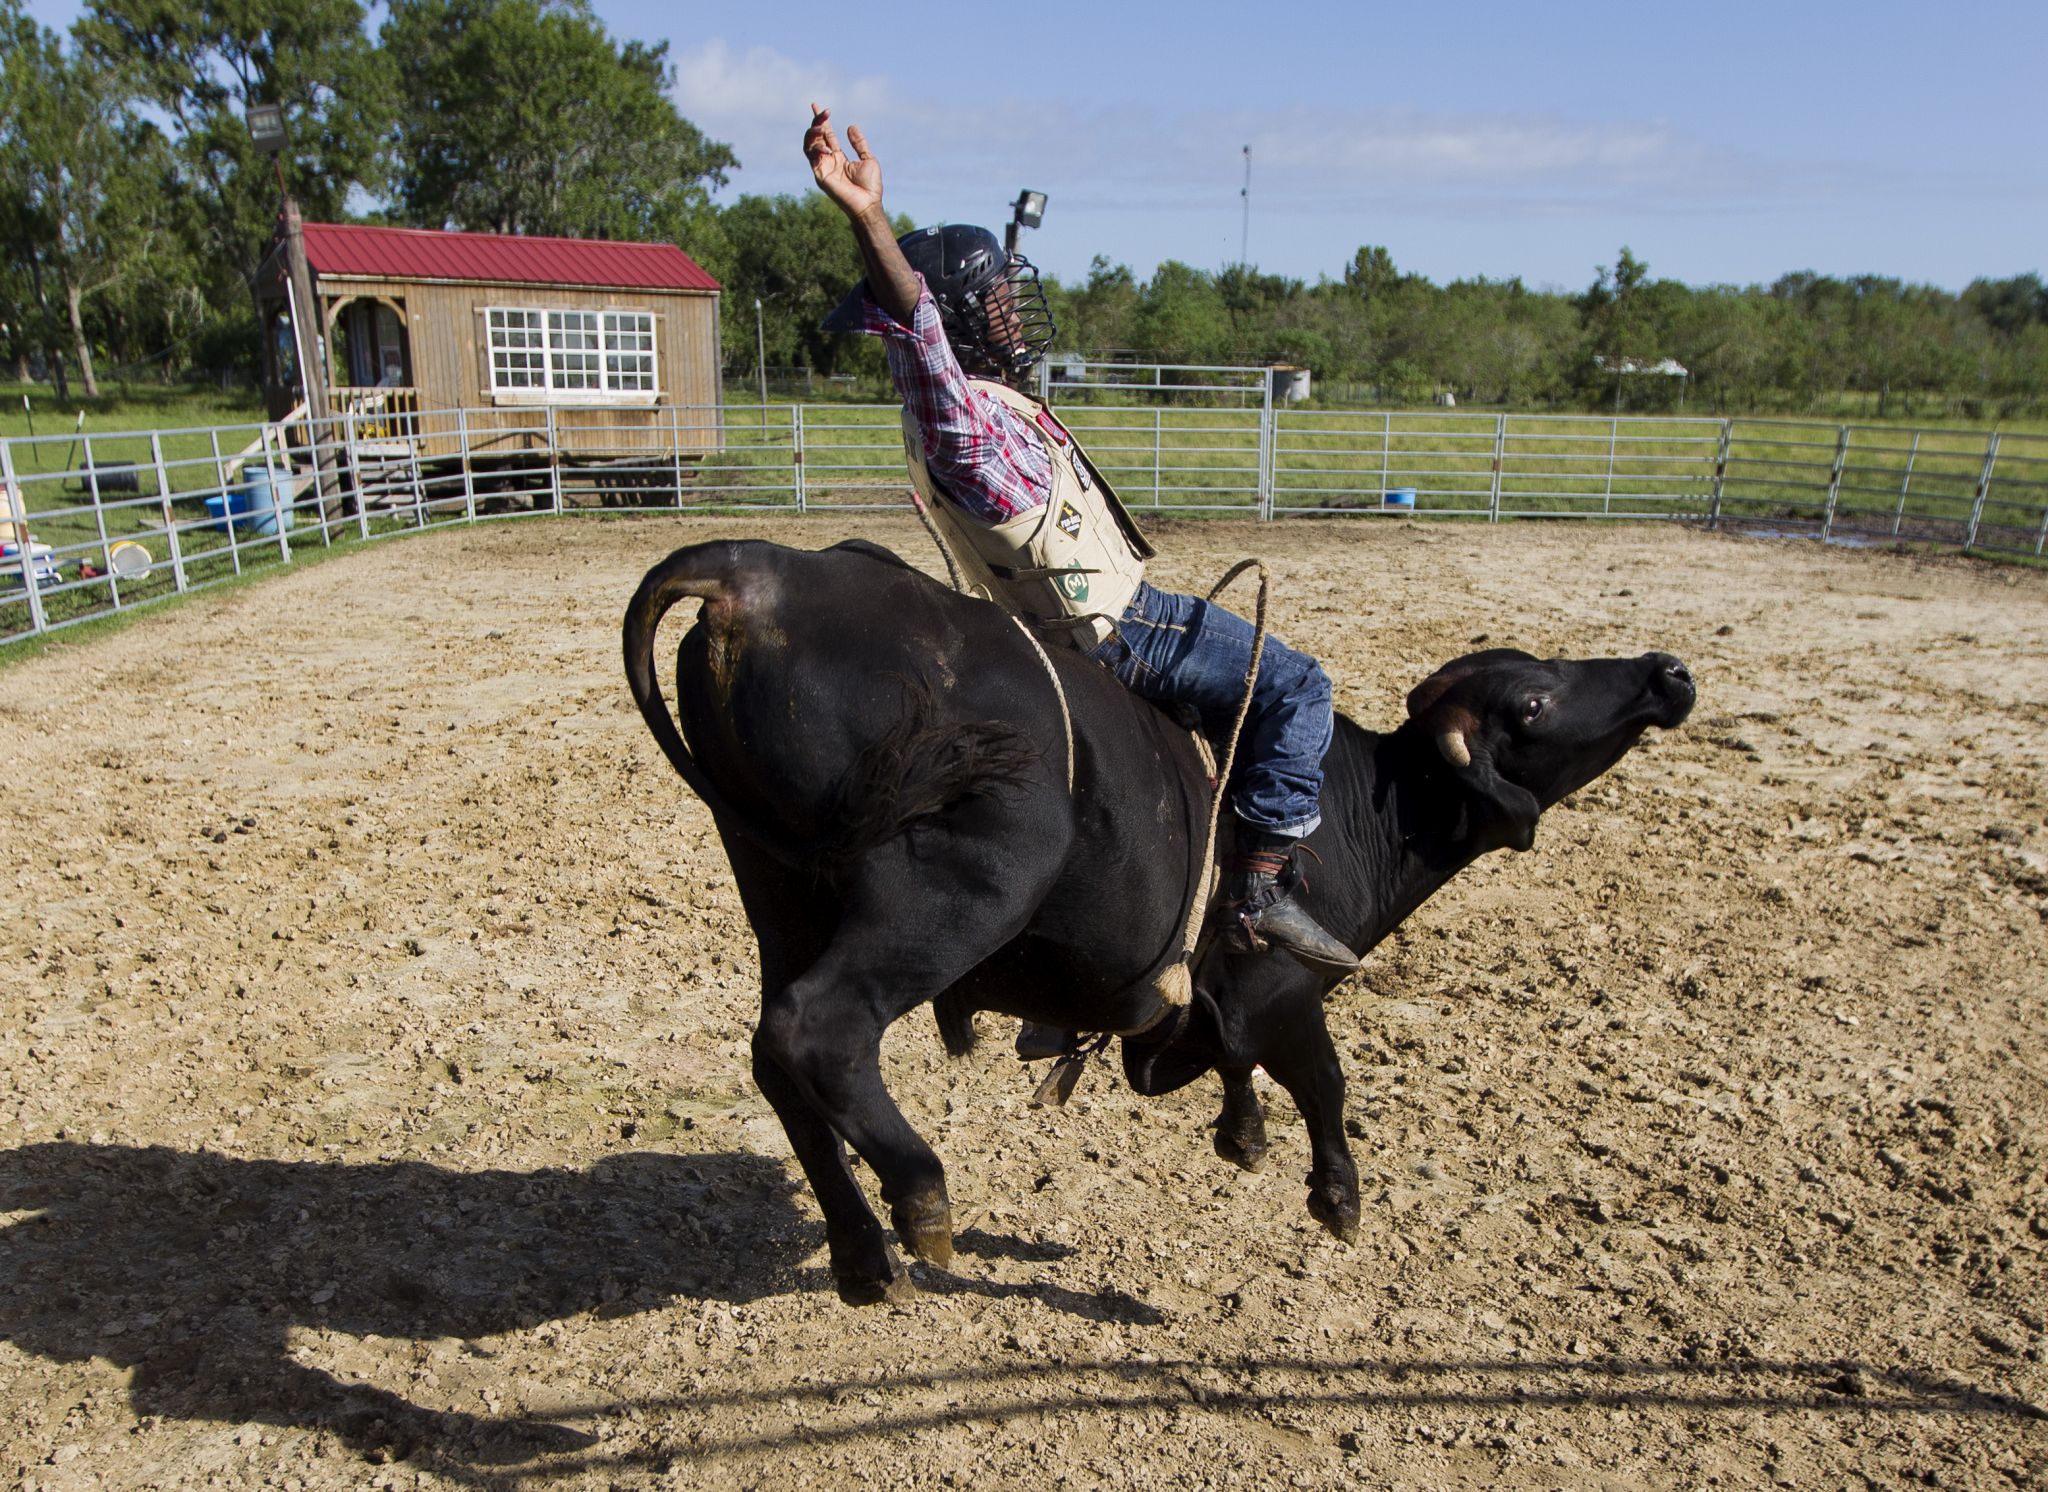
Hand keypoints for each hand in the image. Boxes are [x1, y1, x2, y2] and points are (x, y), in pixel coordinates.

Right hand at [803, 104, 883, 220]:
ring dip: (812, 133)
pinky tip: (828, 149)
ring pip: (808, 145)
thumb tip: (851, 126)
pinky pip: (812, 157)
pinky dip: (817, 149)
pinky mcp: (820, 175)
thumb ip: (859, 143)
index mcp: (839, 157)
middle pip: (815, 137)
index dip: (821, 120)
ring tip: (821, 126)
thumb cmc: (870, 186)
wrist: (868, 204)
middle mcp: (828, 161)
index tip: (817, 106)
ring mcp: (823, 168)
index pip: (827, 135)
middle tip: (823, 112)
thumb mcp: (868, 159)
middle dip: (817, 122)